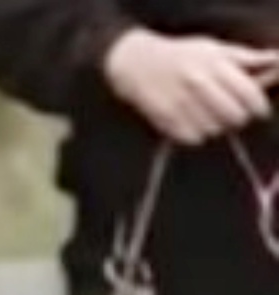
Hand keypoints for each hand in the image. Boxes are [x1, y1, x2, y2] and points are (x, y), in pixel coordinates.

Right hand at [102, 28, 278, 145]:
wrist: (136, 63)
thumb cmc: (180, 55)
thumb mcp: (214, 48)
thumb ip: (246, 58)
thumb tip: (276, 62)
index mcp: (214, 64)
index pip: (248, 94)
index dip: (259, 107)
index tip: (258, 110)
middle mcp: (198, 83)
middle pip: (234, 117)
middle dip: (237, 118)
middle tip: (232, 113)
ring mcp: (180, 103)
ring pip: (215, 130)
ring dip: (216, 126)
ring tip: (208, 115)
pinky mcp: (165, 120)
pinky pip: (194, 139)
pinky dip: (197, 134)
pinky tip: (192, 122)